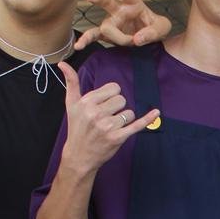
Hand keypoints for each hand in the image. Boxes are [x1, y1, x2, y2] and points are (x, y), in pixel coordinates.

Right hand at [56, 60, 158, 174]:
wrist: (79, 155)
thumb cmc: (76, 127)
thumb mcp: (71, 104)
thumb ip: (71, 82)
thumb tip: (63, 63)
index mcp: (87, 102)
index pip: (113, 88)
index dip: (111, 96)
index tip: (103, 105)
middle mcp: (96, 113)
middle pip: (122, 99)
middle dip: (117, 107)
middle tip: (105, 118)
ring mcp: (108, 126)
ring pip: (129, 112)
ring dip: (123, 119)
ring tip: (110, 127)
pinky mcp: (118, 138)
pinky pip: (137, 125)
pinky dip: (147, 119)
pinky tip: (156, 112)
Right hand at [75, 0, 173, 49]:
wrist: (150, 40)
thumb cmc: (156, 28)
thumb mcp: (163, 28)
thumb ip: (153, 32)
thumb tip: (136, 39)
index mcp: (133, 3)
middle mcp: (119, 10)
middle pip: (107, 2)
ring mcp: (111, 22)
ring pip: (106, 26)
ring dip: (118, 36)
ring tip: (130, 42)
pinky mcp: (107, 34)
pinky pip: (94, 36)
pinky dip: (86, 41)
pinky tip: (78, 46)